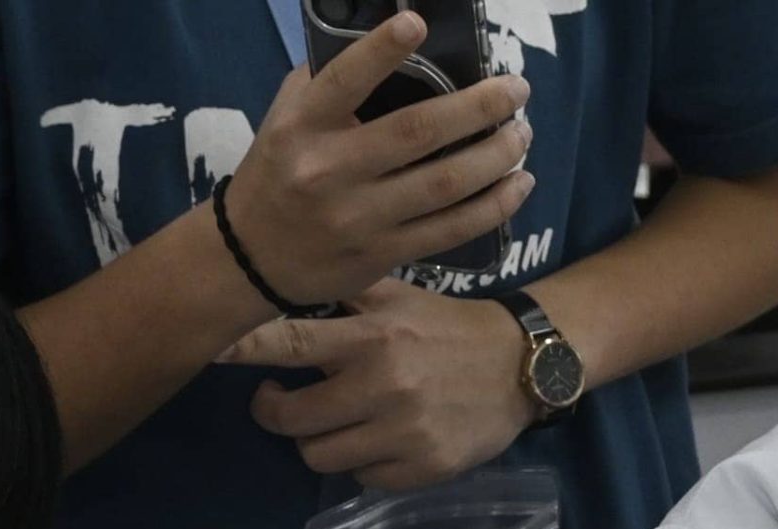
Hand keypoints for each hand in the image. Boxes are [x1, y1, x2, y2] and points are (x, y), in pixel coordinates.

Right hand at [222, 12, 533, 306]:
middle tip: (517, 90)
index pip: (344, 81)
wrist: (254, 256)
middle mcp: (330, 170)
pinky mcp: (385, 252)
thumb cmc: (281, 172)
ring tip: (523, 134)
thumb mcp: (288, 119)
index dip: (381, 50)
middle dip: (480, 107)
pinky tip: (520, 184)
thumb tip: (387, 48)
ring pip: (447, 183)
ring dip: (498, 156)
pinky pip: (453, 228)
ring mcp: (360, 216)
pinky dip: (496, 205)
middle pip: (419, 132)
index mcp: (303, 127)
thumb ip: (327, 85)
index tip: (418, 24)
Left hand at [225, 278, 536, 488]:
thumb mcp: (400, 297)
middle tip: (282, 402)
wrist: (524, 367)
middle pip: (290, 419)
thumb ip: (342, 293)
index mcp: (372, 338)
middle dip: (276, 411)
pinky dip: (364, 464)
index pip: (289, 343)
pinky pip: (364, 479)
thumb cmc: (449, 328)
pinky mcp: (426, 467)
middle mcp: (384, 386)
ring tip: (337, 423)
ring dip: (319, 441)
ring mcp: (405, 432)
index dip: (241, 350)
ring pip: (320, 456)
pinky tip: (382, 441)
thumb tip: (279, 276)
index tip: (207, 352)